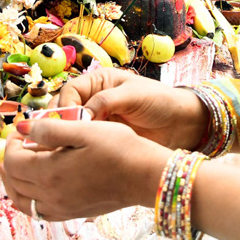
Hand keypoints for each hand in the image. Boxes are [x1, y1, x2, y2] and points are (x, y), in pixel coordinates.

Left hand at [1, 119, 171, 221]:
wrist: (145, 176)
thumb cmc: (119, 148)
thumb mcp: (84, 129)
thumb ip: (49, 129)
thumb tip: (21, 127)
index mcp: (50, 172)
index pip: (13, 160)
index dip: (12, 142)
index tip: (22, 129)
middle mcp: (51, 195)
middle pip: (13, 180)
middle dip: (10, 159)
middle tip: (19, 143)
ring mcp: (61, 207)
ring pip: (22, 200)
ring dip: (15, 182)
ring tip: (21, 164)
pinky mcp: (72, 213)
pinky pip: (39, 211)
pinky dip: (29, 198)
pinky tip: (38, 186)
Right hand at [55, 68, 207, 149]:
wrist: (180, 124)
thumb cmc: (159, 101)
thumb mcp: (132, 95)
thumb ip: (105, 102)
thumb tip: (80, 116)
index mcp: (98, 82)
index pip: (69, 91)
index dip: (64, 107)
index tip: (66, 123)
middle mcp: (92, 99)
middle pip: (64, 110)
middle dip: (59, 123)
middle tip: (60, 139)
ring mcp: (95, 120)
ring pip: (69, 129)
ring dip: (65, 138)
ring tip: (65, 150)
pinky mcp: (101, 139)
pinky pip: (81, 143)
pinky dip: (75, 149)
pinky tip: (75, 157)